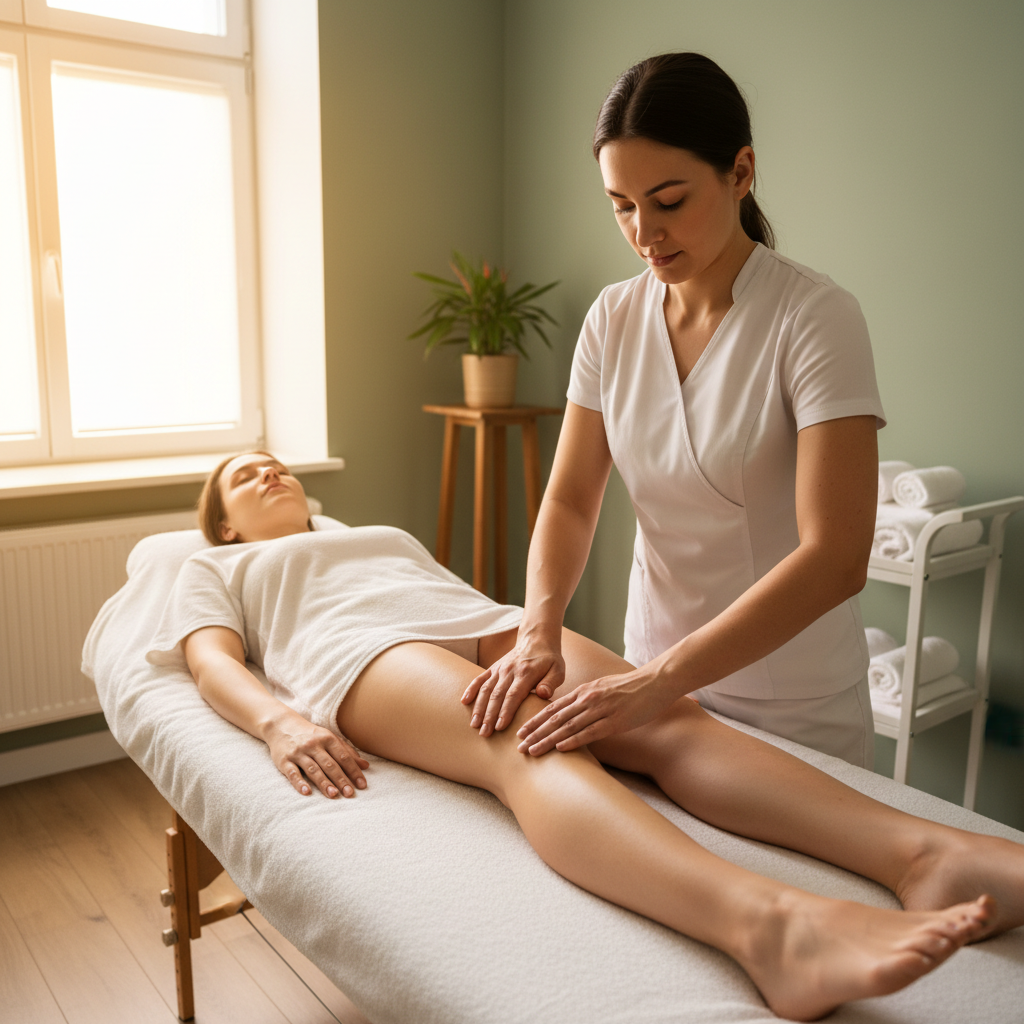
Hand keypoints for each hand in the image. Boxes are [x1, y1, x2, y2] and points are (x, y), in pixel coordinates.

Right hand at [264, 713, 369, 797]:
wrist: (281, 725)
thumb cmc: (310, 735)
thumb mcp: (329, 738)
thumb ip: (347, 752)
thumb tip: (365, 766)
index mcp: (327, 738)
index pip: (343, 756)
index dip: (353, 771)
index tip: (362, 785)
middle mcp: (313, 745)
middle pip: (329, 764)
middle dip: (341, 779)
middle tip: (350, 793)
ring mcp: (298, 752)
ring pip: (313, 769)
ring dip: (323, 782)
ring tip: (333, 795)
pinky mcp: (284, 760)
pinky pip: (292, 773)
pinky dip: (299, 782)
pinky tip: (306, 792)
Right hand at [461, 628, 564, 737]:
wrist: (536, 639)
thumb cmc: (549, 660)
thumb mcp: (558, 669)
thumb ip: (551, 682)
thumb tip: (543, 694)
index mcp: (526, 673)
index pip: (513, 695)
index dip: (505, 712)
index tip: (499, 727)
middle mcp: (509, 671)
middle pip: (496, 695)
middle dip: (489, 715)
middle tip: (484, 733)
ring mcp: (499, 669)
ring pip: (486, 689)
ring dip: (479, 707)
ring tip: (474, 725)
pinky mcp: (493, 668)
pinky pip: (479, 678)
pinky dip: (471, 689)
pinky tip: (464, 701)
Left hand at [515, 665, 677, 754]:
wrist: (654, 682)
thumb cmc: (630, 687)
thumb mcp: (602, 687)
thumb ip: (586, 698)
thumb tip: (572, 711)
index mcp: (583, 691)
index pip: (553, 708)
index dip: (535, 721)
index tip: (521, 732)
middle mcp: (587, 699)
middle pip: (554, 719)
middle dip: (535, 733)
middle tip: (518, 746)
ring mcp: (600, 710)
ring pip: (567, 727)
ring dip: (547, 741)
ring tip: (532, 752)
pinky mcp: (615, 721)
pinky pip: (589, 732)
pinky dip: (573, 741)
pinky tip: (560, 749)